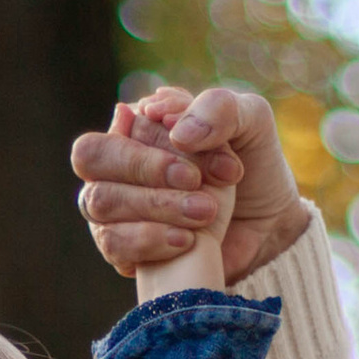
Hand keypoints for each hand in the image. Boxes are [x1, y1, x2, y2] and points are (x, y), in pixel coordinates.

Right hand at [73, 84, 315, 285]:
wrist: (268, 225)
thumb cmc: (252, 165)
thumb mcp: (250, 121)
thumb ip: (218, 108)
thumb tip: (174, 130)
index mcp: (139, 126)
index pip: (123, 124)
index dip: (160, 138)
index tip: (209, 152)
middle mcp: (116, 166)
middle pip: (91, 157)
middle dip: (143, 167)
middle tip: (194, 180)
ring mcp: (112, 210)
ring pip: (99, 201)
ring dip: (154, 205)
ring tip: (205, 212)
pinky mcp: (121, 250)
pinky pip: (112, 243)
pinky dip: (148, 239)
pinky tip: (187, 240)